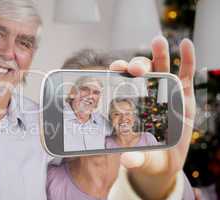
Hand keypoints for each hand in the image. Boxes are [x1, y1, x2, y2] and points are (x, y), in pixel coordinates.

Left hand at [109, 36, 195, 198]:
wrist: (165, 163)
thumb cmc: (147, 156)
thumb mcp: (141, 157)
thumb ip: (135, 158)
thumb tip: (127, 160)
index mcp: (132, 104)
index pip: (122, 83)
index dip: (118, 73)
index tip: (115, 69)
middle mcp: (147, 95)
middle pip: (141, 73)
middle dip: (137, 66)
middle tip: (134, 68)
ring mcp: (166, 94)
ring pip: (162, 69)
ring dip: (160, 54)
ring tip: (158, 41)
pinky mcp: (184, 97)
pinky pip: (186, 75)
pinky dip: (187, 59)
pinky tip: (186, 45)